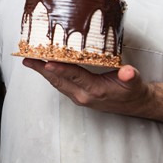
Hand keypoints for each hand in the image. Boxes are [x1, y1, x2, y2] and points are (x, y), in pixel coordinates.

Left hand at [22, 58, 148, 115]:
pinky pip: (60, 84)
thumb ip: (130, 76)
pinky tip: (43, 65)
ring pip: (57, 83)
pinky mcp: (77, 95)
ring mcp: (78, 96)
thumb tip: (128, 72)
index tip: (46, 62)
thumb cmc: (132, 90)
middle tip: (27, 58)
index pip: (74, 77)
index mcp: (96, 91)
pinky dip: (50, 74)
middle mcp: (83, 95)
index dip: (60, 69)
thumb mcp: (135, 82)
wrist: (135, 104)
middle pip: (59, 81)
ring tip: (29, 60)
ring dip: (43, 72)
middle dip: (42, 69)